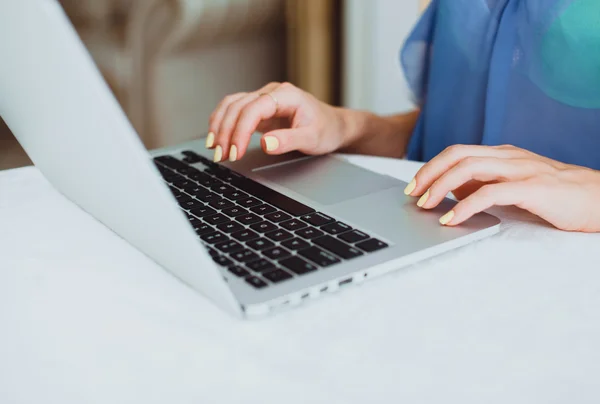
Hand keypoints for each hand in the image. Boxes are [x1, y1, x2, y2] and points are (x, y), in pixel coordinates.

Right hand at [206, 82, 348, 161]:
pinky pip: (233, 110)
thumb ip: (289, 141)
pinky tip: (216, 139)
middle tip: (222, 157)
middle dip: (226, 132)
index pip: (253, 108)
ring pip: (231, 106)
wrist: (333, 126)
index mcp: (286, 95)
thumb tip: (266, 144)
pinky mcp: (258, 108)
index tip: (236, 152)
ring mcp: (263, 98)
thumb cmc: (326, 130)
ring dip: (219, 127)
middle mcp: (271, 92)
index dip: (241, 131)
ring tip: (215, 150)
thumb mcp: (312, 139)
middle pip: (238, 106)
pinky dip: (222, 123)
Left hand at [404, 144, 599, 231]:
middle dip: (428, 173)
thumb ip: (488, 184)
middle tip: (412, 194)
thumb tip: (455, 191)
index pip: (458, 152)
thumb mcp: (517, 185)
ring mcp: (521, 169)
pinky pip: (490, 193)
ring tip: (426, 205)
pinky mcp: (532, 188)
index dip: (432, 167)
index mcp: (504, 154)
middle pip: (458, 155)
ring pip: (469, 168)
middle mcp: (509, 156)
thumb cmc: (559, 195)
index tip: (414, 185)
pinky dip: (465, 206)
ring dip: (441, 187)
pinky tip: (452, 219)